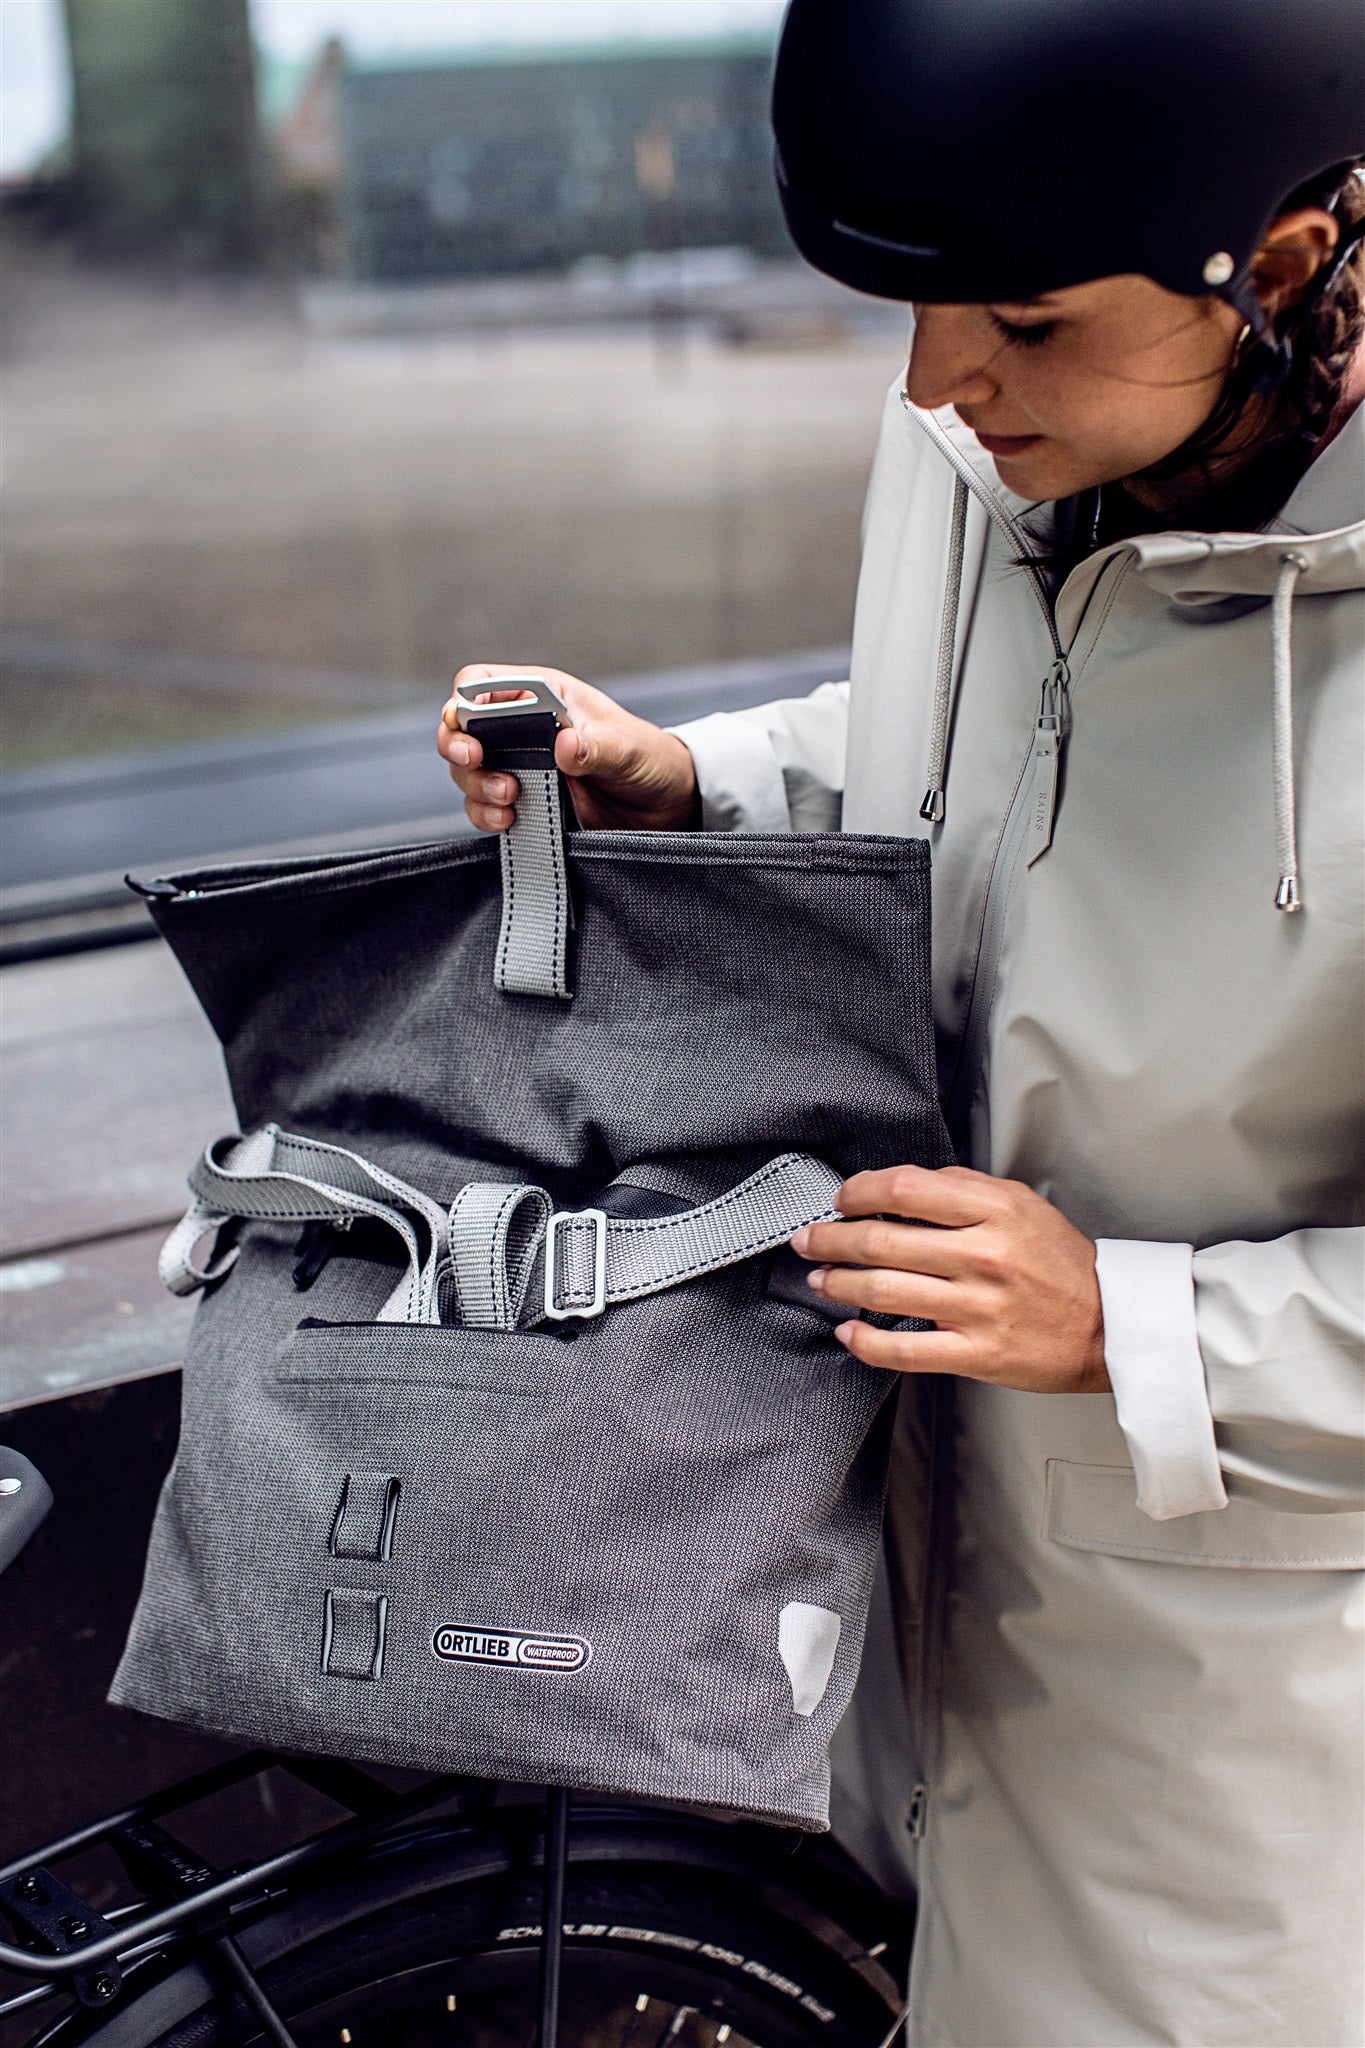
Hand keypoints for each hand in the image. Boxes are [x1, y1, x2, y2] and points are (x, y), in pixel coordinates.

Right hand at [438, 664, 698, 832]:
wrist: (664, 806)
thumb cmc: (648, 759)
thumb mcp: (627, 748)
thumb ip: (596, 747)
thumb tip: (565, 745)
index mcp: (543, 695)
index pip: (482, 682)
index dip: (465, 698)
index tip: (470, 725)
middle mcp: (522, 728)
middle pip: (461, 728)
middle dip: (458, 746)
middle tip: (475, 761)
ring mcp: (519, 766)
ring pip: (467, 771)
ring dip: (476, 785)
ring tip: (509, 796)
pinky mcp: (524, 803)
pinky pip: (484, 807)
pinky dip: (486, 814)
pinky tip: (508, 819)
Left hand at [790, 1164, 1107, 1392]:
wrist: (1109, 1324)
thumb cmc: (1059, 1262)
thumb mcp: (1019, 1204)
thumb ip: (962, 1188)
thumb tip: (898, 1188)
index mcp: (994, 1211)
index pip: (906, 1189)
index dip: (859, 1191)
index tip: (841, 1199)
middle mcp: (983, 1256)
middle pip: (882, 1241)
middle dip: (831, 1239)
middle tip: (807, 1239)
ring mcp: (978, 1307)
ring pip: (884, 1292)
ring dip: (838, 1283)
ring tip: (819, 1278)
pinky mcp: (976, 1353)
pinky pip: (905, 1349)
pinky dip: (866, 1342)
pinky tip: (847, 1332)